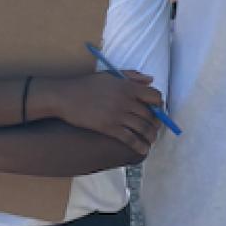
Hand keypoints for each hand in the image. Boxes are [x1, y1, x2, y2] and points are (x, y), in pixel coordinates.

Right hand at [37, 71, 163, 153]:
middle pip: (150, 114)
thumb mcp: (110, 75)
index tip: (158, 109)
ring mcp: (118, 115)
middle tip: (156, 128)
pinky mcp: (109, 128)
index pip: (154, 96)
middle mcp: (126, 100)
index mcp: (127, 86)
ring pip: (143, 128)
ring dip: (151, 136)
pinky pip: (130, 139)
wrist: (66, 97)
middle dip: (156, 123)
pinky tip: (143, 149)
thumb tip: (151, 79)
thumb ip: (132, 76)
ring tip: (151, 140)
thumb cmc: (87, 85)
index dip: (159, 104)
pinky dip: (139, 145)